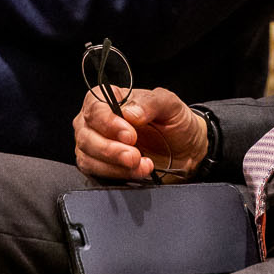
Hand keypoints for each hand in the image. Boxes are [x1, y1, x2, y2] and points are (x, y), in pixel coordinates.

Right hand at [72, 86, 207, 181]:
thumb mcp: (170, 105)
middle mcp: (97, 122)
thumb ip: (150, 103)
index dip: (108, 122)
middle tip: (134, 156)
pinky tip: (138, 171)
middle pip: (86, 134)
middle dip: (110, 149)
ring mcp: (95, 145)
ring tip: (142, 164)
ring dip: (115, 164)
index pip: (94, 106)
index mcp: (111, 99)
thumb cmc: (175, 122)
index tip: (130, 135)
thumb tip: (130, 113)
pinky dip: (116, 174)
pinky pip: (95, 172)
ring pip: (87, 156)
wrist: (187, 149)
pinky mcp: (100, 166)